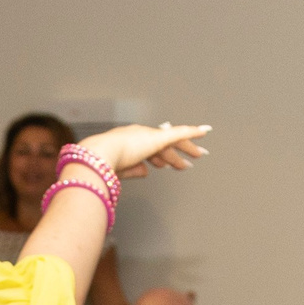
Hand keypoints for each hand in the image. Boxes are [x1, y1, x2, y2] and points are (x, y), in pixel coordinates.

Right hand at [81, 123, 211, 179]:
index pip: (148, 149)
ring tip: (200, 154)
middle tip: (191, 156)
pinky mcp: (158, 138)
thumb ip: (133, 170)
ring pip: (174, 141)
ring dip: (188, 148)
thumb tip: (147, 172)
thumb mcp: (118, 170)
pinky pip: (179, 134)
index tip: (165, 165)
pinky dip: (192, 133)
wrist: (98, 156)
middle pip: (163, 144)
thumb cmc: (100, 166)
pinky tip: (205, 132)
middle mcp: (139, 135)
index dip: (159, 157)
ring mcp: (148, 135)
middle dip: (178, 150)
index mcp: (127, 142)